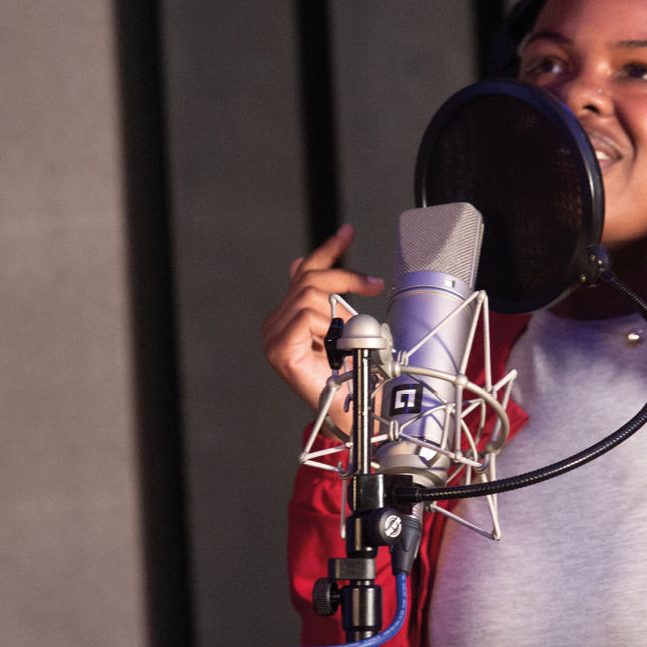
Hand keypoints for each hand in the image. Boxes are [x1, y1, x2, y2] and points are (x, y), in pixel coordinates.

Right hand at [260, 224, 383, 414]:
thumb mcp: (344, 328)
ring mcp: (273, 338)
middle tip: (373, 285)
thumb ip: (328, 301)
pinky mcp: (279, 350)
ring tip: (347, 339)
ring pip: (309, 298)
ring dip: (337, 314)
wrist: (353, 414)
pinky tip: (335, 345)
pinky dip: (328, 327)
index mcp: (288, 317)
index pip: (306, 273)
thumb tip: (304, 263)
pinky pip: (307, 318)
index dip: (328, 250)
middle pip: (309, 280)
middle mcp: (275, 325)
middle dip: (345, 278)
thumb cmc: (351, 377)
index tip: (347, 232)